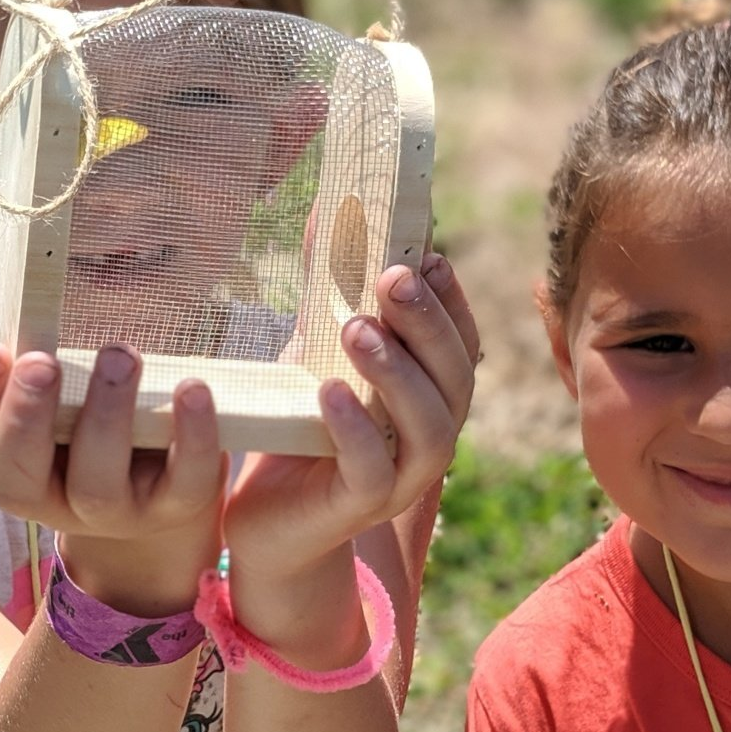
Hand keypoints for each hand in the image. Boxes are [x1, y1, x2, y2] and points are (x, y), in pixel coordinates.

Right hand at [0, 271, 224, 610]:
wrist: (160, 469)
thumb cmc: (72, 408)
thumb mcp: (23, 371)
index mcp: (1, 462)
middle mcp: (49, 496)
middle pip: (18, 479)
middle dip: (26, 419)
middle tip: (44, 362)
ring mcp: (114, 509)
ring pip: (97, 486)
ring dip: (105, 419)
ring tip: (119, 356)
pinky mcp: (177, 502)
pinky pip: (184, 481)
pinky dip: (192, 435)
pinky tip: (192, 387)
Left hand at [222, 251, 479, 582]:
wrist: (268, 520)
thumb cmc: (301, 429)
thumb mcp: (313, 353)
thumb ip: (326, 294)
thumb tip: (324, 211)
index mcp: (430, 396)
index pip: (462, 342)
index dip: (451, 299)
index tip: (427, 255)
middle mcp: (431, 437)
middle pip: (455, 378)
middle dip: (428, 324)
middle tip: (392, 279)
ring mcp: (403, 478)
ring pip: (429, 426)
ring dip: (398, 372)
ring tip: (357, 329)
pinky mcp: (362, 507)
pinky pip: (372, 469)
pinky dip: (356, 429)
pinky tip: (330, 392)